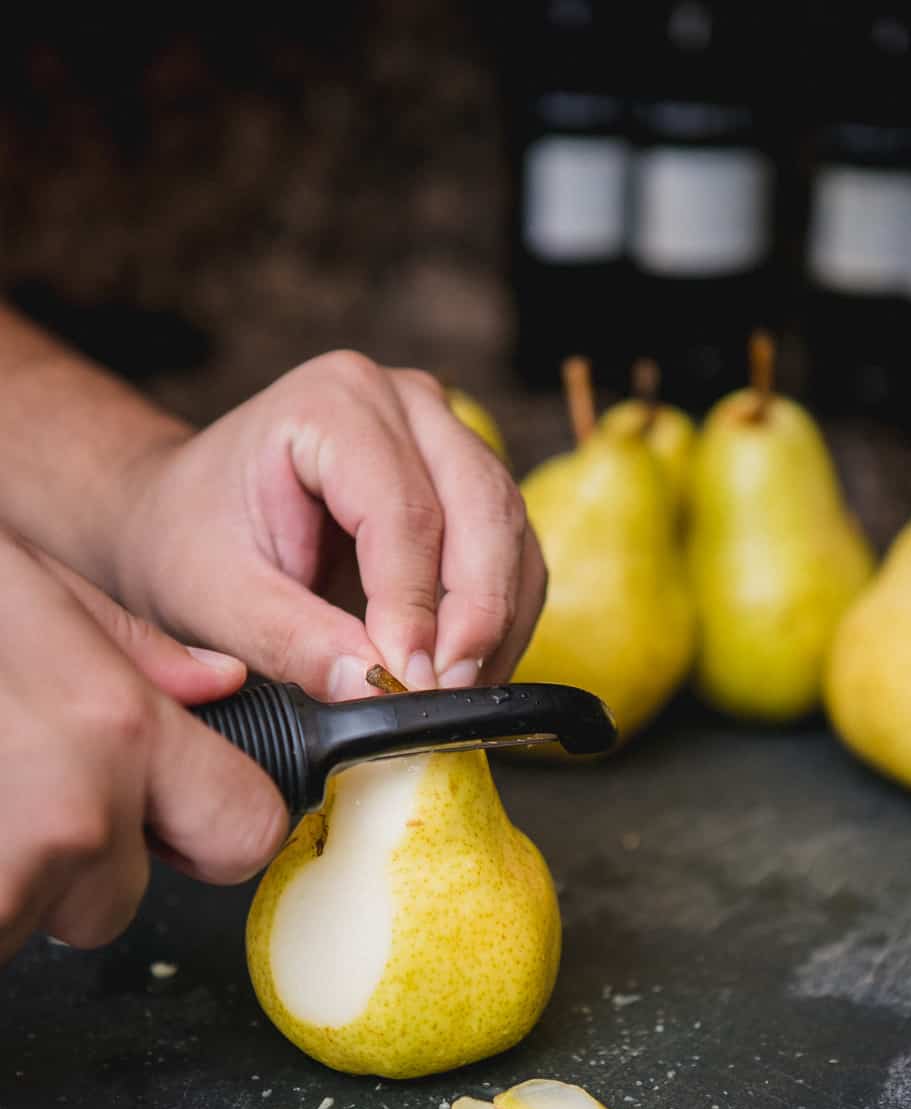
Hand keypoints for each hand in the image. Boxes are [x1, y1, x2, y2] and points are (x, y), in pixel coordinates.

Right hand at [0, 535, 287, 963]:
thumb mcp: (21, 582)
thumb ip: (129, 648)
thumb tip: (215, 685)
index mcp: (113, 726)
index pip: (246, 828)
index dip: (215, 826)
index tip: (181, 818)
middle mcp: (69, 815)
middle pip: (123, 897)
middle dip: (78, 860)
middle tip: (9, 783)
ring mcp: (2, 875)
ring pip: (36, 921)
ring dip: (5, 879)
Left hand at [115, 353, 546, 699]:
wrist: (186, 518)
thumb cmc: (192, 542)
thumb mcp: (217, 599)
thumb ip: (293, 640)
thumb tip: (375, 688)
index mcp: (334, 401)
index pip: (402, 509)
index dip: (414, 603)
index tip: (410, 680)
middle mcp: (407, 401)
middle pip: (481, 507)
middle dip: (476, 613)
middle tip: (449, 694)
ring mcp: (448, 436)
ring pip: (510, 531)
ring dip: (498, 622)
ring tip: (458, 695)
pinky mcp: (469, 485)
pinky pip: (514, 554)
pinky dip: (502, 620)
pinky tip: (469, 672)